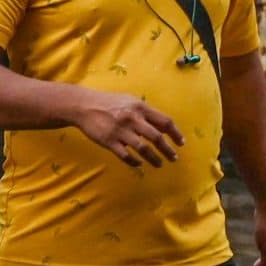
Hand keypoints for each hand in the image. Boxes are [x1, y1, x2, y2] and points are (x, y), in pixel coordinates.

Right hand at [69, 89, 184, 167]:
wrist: (85, 106)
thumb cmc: (110, 103)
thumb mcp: (130, 101)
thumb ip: (145, 112)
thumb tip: (163, 126)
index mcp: (140, 107)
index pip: (164, 121)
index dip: (175, 133)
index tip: (181, 143)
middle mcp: (132, 119)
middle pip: (156, 137)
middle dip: (168, 150)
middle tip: (174, 158)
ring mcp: (120, 131)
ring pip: (143, 148)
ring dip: (154, 158)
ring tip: (159, 164)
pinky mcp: (109, 141)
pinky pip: (125, 155)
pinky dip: (134, 161)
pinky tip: (139, 164)